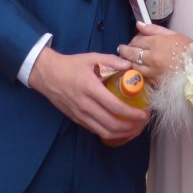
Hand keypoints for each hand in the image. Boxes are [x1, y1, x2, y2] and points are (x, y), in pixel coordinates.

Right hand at [28, 47, 149, 142]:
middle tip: (143, 122)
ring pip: (105, 132)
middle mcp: (85, 105)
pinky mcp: (77, 120)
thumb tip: (130, 66)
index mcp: (91, 88)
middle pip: (112, 125)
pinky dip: (111, 134)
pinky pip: (97, 131)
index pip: (115, 107)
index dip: (132, 114)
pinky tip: (120, 130)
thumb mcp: (92, 58)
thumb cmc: (72, 65)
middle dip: (131, 127)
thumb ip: (112, 61)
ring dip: (123, 134)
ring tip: (135, 129)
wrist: (48, 75)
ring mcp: (81, 115)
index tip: (144, 113)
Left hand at [118, 22, 192, 85]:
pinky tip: (138, 70)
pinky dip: (138, 72)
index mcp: (157, 43)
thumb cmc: (188, 50)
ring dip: (129, 62)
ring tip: (127, 59)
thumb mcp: (173, 34)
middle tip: (122, 49)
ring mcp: (153, 71)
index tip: (133, 41)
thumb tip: (138, 24)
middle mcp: (152, 57)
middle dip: (124, 50)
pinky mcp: (155, 83)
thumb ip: (154, 29)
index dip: (133, 40)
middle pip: (131, 53)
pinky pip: (142, 76)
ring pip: (134, 66)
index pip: (137, 40)